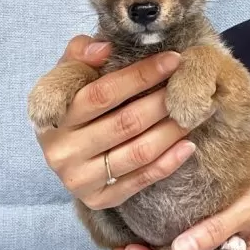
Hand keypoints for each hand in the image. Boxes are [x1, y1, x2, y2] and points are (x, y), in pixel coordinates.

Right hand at [34, 35, 197, 209]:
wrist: (64, 154)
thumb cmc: (73, 107)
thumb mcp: (69, 77)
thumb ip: (80, 54)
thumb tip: (104, 48)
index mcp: (52, 116)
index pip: (102, 94)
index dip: (140, 75)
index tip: (174, 59)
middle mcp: (61, 151)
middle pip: (125, 123)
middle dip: (164, 102)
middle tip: (191, 87)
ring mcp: (78, 179)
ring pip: (137, 153)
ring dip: (172, 131)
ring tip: (196, 112)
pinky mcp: (97, 200)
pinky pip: (140, 181)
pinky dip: (168, 163)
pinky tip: (189, 145)